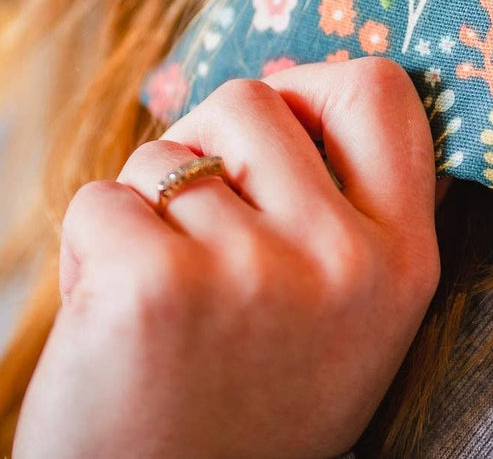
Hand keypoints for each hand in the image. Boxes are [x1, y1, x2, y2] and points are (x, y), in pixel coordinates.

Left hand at [13, 58, 440, 457]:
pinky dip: (88, 249)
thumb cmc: (248, 406)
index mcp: (404, 262)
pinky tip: (110, 322)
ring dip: (143, 208)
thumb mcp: (346, 318)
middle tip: (195, 231)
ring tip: (159, 298)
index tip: (276, 127)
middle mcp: (344, 259)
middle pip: (251, 100)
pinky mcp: (155, 286)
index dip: (312, 86)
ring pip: (165, 151)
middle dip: (204, 147)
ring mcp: (252, 270)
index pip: (381, 91)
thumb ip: (340, 211)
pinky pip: (99, 199)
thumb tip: (284, 91)